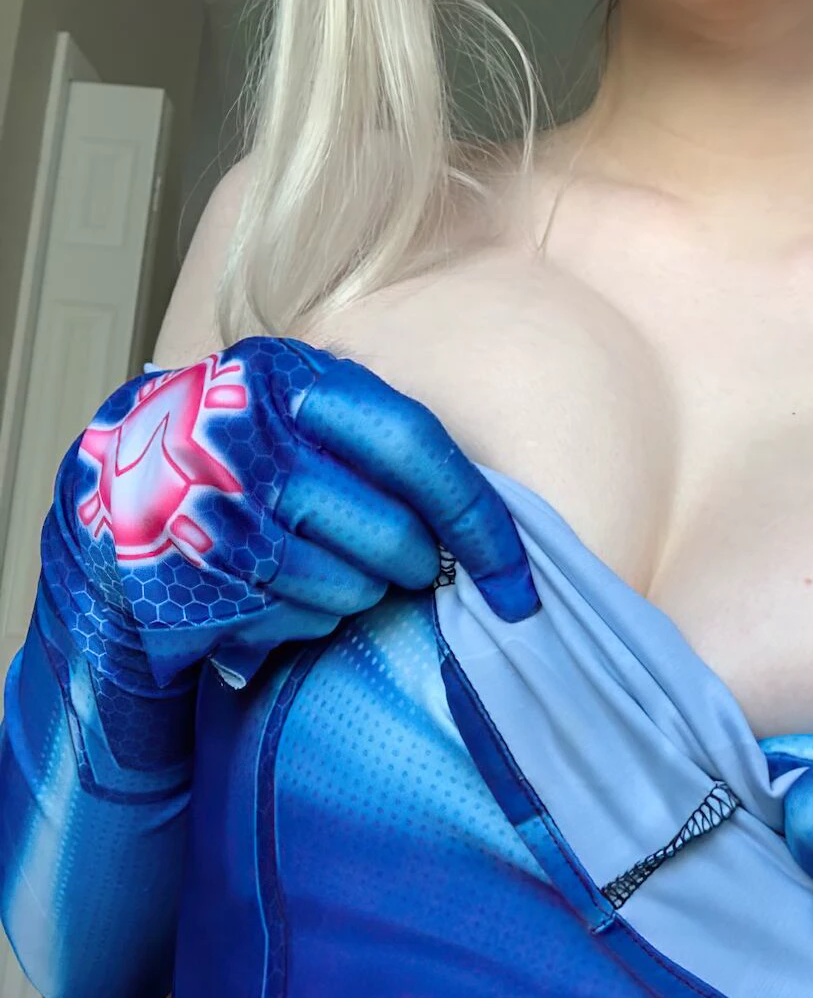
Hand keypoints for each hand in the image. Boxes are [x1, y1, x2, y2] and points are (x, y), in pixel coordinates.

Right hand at [42, 336, 538, 689]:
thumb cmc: (236, 463)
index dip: (479, 520)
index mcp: (288, 379)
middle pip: (391, 532)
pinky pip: (296, 618)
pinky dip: (304, 619)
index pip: (415, 445)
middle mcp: (248, 435)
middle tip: (406, 567)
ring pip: (349, 586)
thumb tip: (486, 532)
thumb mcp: (295, 416)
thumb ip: (374, 444)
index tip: (519, 583)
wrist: (108, 506)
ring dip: (354, 594)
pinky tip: (273, 592)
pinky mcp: (191, 575)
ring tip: (318, 569)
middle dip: (414, 566)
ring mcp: (213, 507)